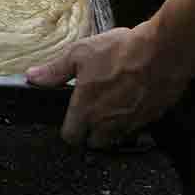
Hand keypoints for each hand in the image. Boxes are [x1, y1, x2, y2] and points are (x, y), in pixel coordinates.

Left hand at [26, 22, 187, 147]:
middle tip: (90, 110)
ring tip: (110, 102)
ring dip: (112, 126)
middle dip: (90, 132)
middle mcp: (108, 122)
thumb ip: (55, 71)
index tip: (70, 118)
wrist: (161, 52)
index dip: (68, 129)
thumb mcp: (79, 54)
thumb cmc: (119, 51)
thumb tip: (33, 77)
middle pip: (94, 142)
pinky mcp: (151, 118)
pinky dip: (132, 116)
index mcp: (87, 109)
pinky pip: (137, 126)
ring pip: (116, 136)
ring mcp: (131, 123)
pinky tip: (131, 96)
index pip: (71, 137)